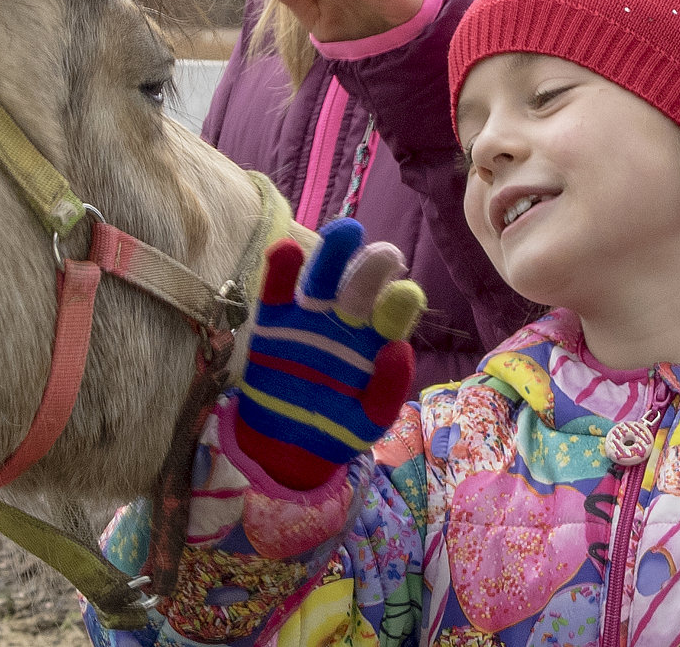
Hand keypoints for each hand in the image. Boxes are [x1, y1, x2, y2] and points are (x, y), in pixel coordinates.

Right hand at [236, 218, 425, 488]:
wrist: (286, 446)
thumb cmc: (337, 426)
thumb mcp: (370, 419)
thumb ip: (388, 389)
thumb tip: (399, 349)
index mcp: (376, 341)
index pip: (392, 314)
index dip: (399, 302)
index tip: (406, 293)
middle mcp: (346, 322)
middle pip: (361, 286)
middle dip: (373, 268)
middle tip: (384, 255)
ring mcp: (309, 318)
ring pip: (322, 279)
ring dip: (333, 254)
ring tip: (346, 232)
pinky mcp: (274, 323)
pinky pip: (277, 290)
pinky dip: (280, 270)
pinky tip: (286, 251)